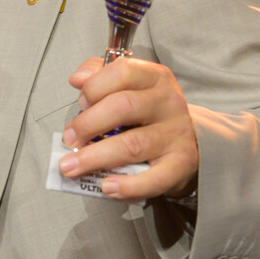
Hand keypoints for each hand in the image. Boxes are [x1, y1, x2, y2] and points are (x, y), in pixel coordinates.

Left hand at [57, 56, 198, 201]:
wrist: (189, 138)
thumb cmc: (146, 111)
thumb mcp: (127, 85)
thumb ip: (99, 75)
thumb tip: (77, 79)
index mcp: (154, 78)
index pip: (123, 72)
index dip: (94, 87)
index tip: (81, 103)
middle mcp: (167, 103)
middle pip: (123, 107)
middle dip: (88, 124)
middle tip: (70, 138)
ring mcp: (176, 134)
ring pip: (132, 145)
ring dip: (95, 157)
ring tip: (71, 166)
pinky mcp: (180, 164)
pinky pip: (155, 178)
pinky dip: (128, 186)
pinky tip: (106, 187)